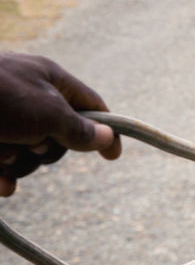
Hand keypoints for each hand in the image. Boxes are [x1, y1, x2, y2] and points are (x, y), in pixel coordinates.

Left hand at [0, 53, 120, 195]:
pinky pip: (2, 167)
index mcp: (48, 80)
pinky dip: (2, 176)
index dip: (106, 129)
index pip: (90, 105)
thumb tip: (106, 136)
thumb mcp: (47, 112)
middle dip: (46, 149)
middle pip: (56, 137)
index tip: (114, 156)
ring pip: (26, 155)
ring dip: (17, 161)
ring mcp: (2, 120)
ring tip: (0, 150)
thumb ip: (78, 128)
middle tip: (33, 141)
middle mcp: (27, 98)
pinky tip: (0, 184)